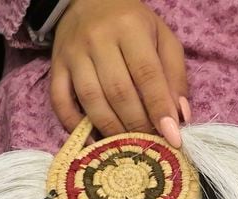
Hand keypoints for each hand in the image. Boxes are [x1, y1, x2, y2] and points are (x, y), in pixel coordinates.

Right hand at [51, 0, 189, 146]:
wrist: (87, 1)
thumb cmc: (133, 24)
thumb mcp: (163, 39)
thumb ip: (175, 75)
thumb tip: (181, 116)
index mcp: (130, 28)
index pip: (147, 74)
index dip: (160, 108)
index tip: (173, 137)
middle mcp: (98, 40)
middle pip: (119, 92)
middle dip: (138, 125)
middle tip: (152, 144)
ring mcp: (73, 54)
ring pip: (91, 100)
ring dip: (112, 129)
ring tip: (129, 146)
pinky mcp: (56, 67)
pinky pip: (60, 102)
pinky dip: (75, 126)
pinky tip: (94, 142)